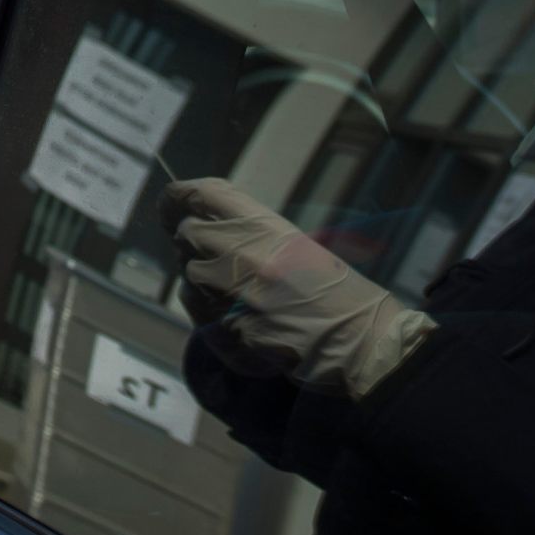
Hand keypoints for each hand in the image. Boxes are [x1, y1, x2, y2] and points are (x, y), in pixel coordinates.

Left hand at [163, 179, 432, 399]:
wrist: (365, 341)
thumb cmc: (341, 294)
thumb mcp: (301, 247)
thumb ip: (254, 235)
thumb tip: (207, 229)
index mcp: (269, 226)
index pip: (206, 194)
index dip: (179, 195)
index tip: (169, 202)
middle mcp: (248, 252)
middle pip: (189, 232)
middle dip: (193, 243)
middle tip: (210, 255)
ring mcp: (239, 291)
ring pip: (192, 275)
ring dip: (204, 283)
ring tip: (235, 293)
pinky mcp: (234, 329)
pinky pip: (202, 315)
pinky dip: (212, 317)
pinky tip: (239, 321)